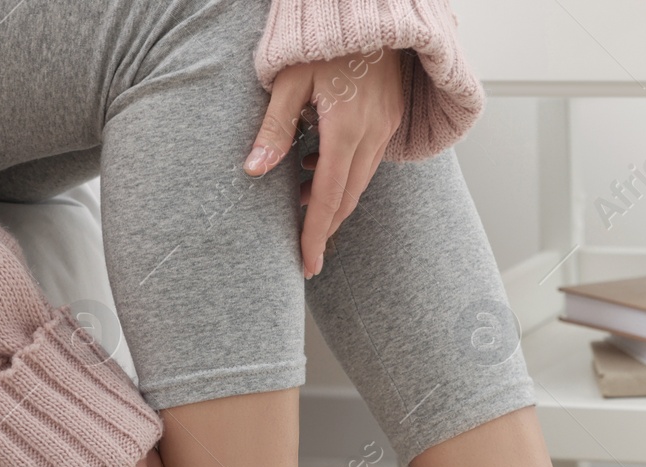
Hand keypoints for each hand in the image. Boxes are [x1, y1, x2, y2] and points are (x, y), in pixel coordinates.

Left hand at [244, 48, 404, 278]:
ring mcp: (385, 129)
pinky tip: (318, 173)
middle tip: (307, 255)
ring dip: (334, 202)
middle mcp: (371, 135)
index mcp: (345, 129)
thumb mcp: (288, 80)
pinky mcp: (390, 121)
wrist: (371, 15)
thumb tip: (255, 170)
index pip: (328, 198)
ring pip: (360, 183)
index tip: (306, 263)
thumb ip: (274, 128)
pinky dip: (345, 177)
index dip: (315, 234)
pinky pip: (368, 162)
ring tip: (305, 211)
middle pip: (348, 199)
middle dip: (325, 229)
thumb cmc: (323, 40)